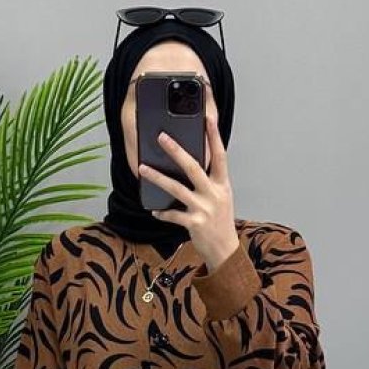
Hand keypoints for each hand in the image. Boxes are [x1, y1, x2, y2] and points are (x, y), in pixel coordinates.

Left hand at [139, 99, 239, 272]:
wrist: (225, 251)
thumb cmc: (220, 222)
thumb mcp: (221, 197)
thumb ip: (209, 181)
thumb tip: (190, 164)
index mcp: (222, 184)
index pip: (219, 155)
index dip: (214, 136)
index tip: (208, 118)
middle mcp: (214, 194)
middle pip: (193, 167)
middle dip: (176, 151)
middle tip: (161, 137)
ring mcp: (204, 208)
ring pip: (177, 189)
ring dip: (158, 177)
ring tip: (143, 169)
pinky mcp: (194, 223)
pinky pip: (173, 215)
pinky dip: (162, 212)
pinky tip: (154, 210)